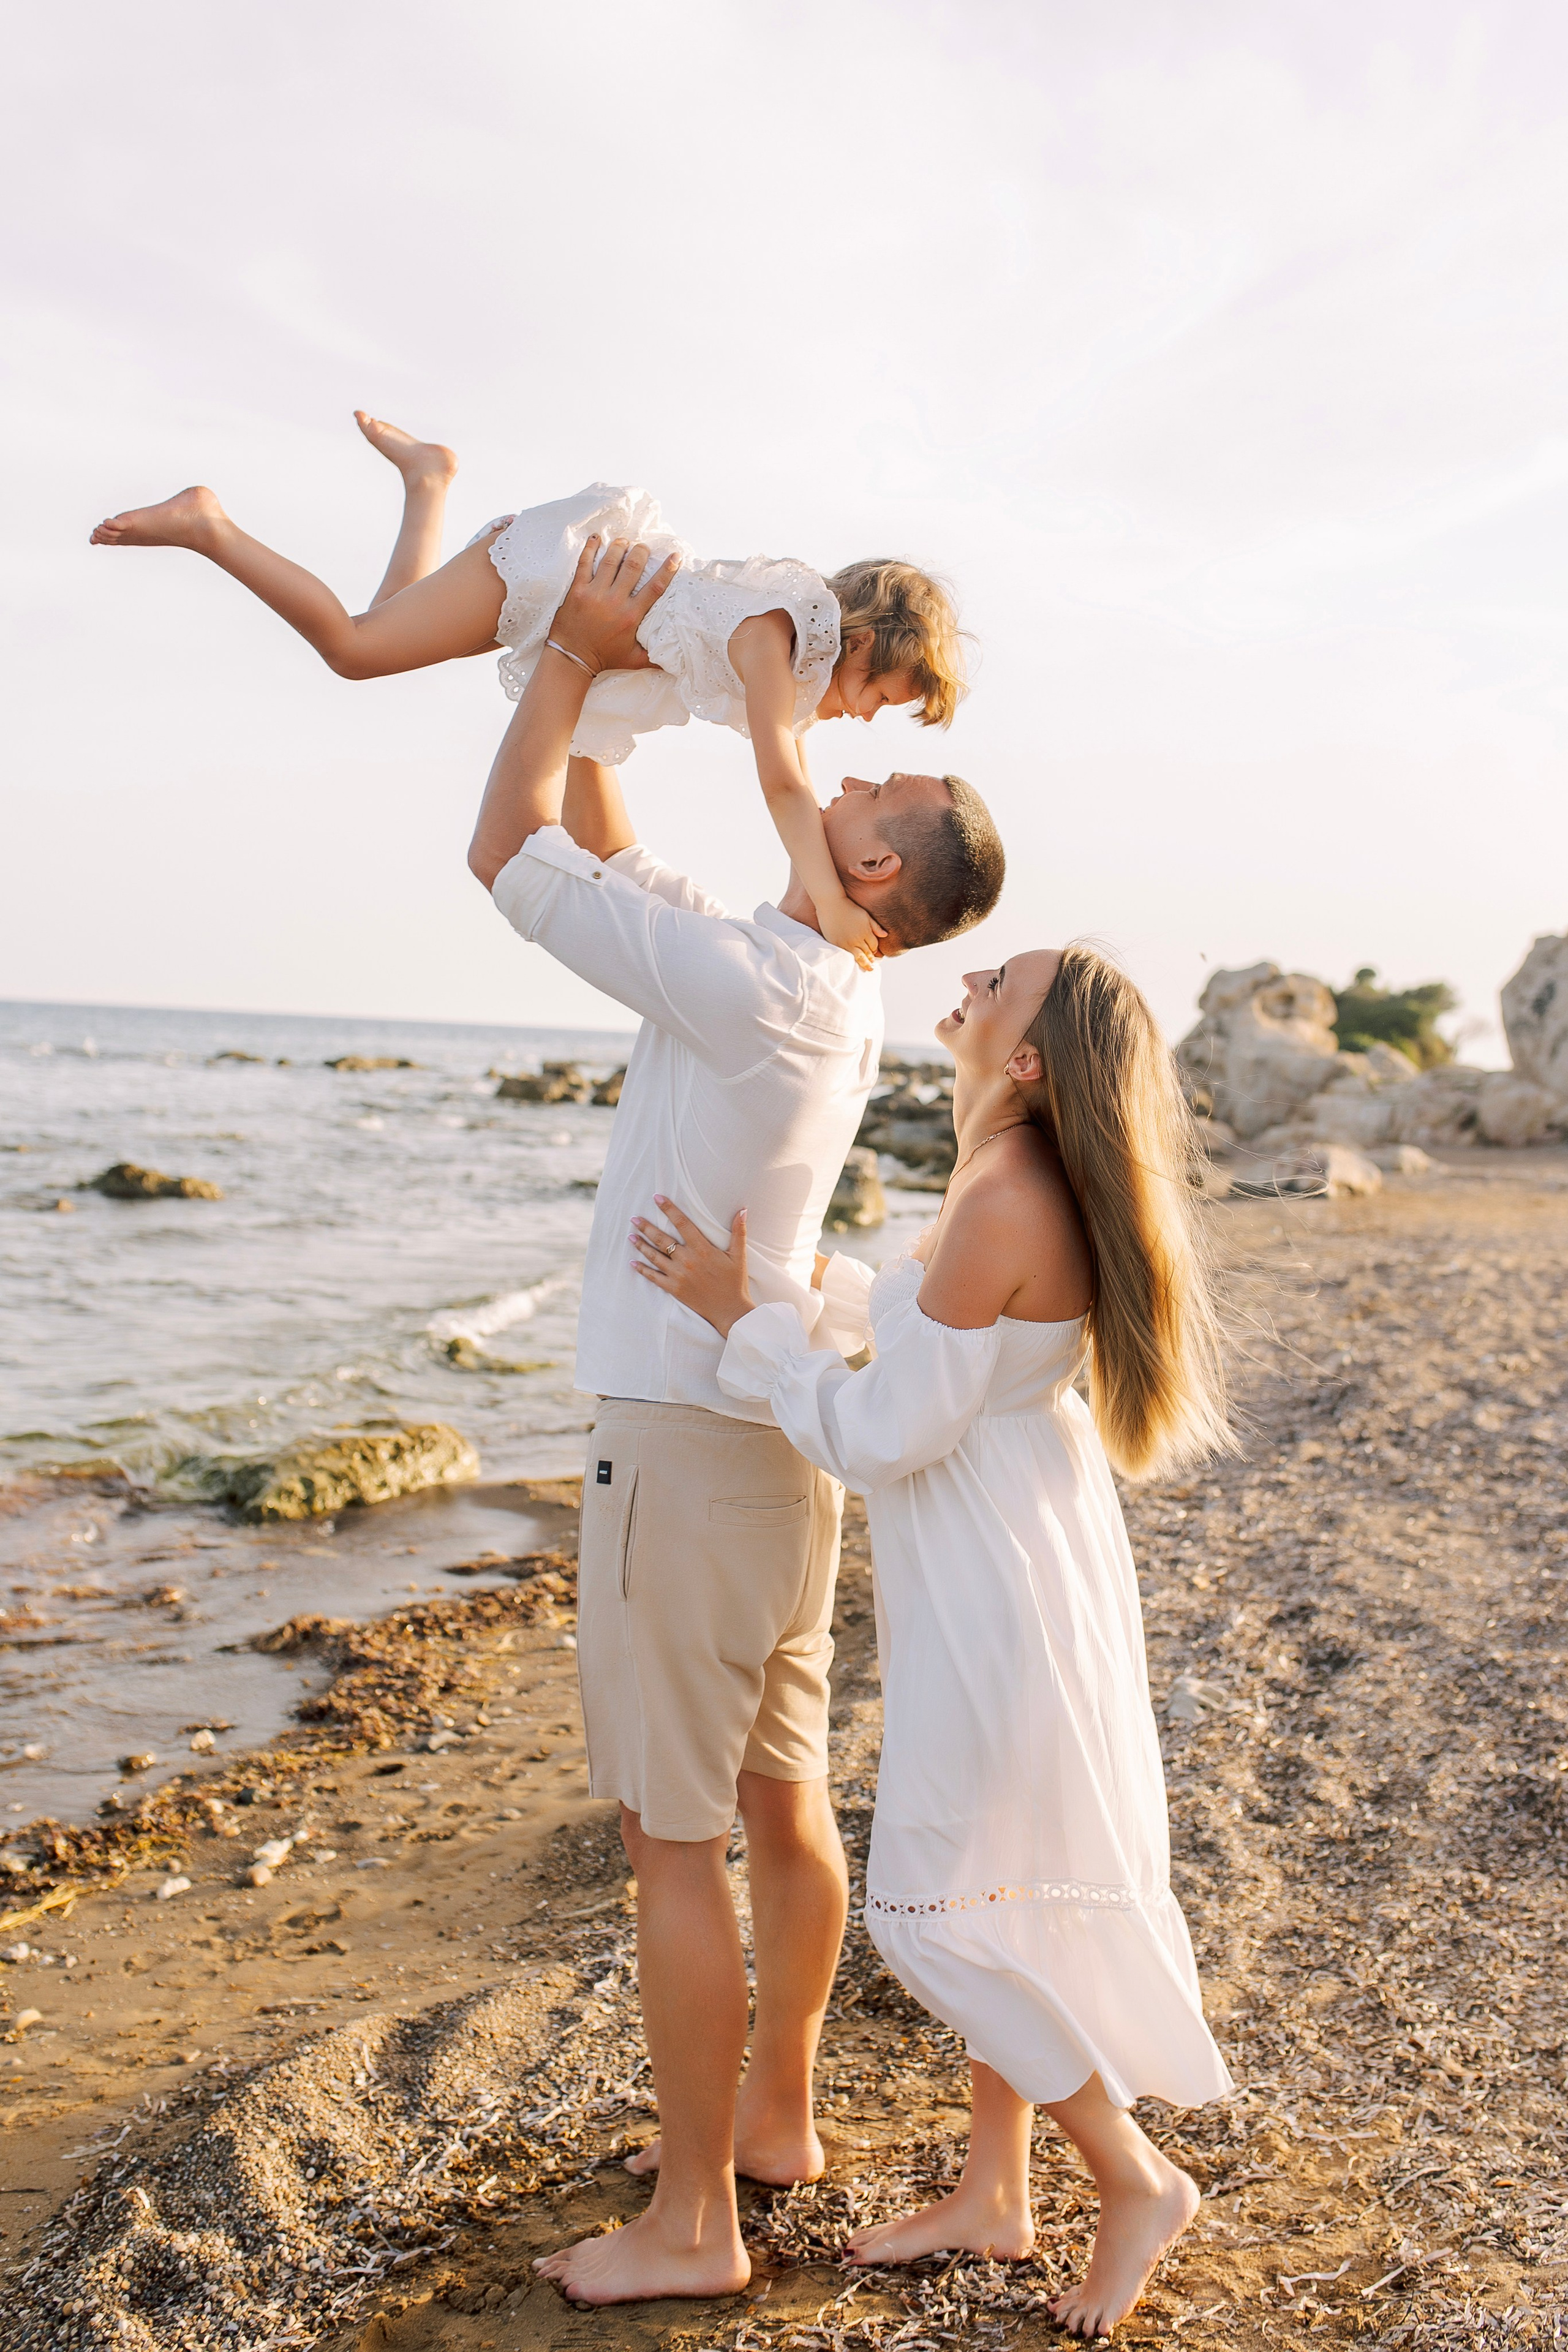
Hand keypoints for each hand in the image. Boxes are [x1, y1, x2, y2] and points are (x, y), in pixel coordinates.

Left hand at [547, 535, 679, 675]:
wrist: (572, 658)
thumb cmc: (604, 658)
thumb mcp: (633, 660)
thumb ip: (654, 657)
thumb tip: (674, 660)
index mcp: (631, 616)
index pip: (655, 587)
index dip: (667, 570)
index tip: (675, 557)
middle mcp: (615, 601)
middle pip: (633, 566)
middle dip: (641, 552)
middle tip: (643, 547)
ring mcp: (595, 593)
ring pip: (610, 560)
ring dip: (619, 546)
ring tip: (624, 541)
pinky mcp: (577, 589)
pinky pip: (584, 562)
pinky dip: (590, 548)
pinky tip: (596, 538)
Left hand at [630, 1199, 752, 1335]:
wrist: (729, 1311)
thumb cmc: (735, 1282)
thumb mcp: (739, 1256)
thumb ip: (738, 1232)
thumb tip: (742, 1210)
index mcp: (702, 1249)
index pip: (682, 1223)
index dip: (669, 1209)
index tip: (657, 1198)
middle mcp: (687, 1260)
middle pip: (662, 1239)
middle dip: (646, 1227)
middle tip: (634, 1218)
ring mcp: (678, 1275)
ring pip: (654, 1256)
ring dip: (641, 1245)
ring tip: (631, 1236)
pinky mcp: (674, 1289)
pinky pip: (654, 1277)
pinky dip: (642, 1270)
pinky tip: (633, 1263)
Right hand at [818, 893, 887, 972]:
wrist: (831, 904)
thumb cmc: (849, 907)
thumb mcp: (865, 915)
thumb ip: (875, 926)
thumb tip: (885, 935)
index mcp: (865, 932)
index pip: (874, 946)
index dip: (876, 950)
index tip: (876, 953)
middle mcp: (856, 939)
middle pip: (867, 953)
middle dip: (872, 959)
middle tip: (873, 965)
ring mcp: (846, 942)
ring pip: (858, 957)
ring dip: (864, 963)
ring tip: (868, 968)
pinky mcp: (836, 943)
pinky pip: (846, 955)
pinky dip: (852, 959)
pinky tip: (854, 961)